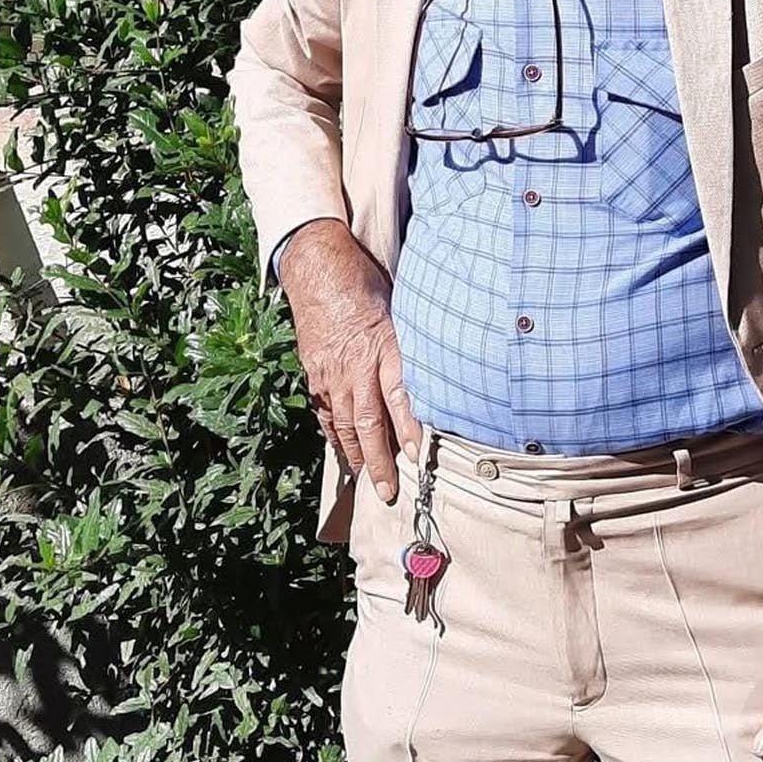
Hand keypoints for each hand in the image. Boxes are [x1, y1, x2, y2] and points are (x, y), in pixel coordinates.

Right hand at [279, 219, 422, 504]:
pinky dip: (337, 438)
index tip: (421, 456)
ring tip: (372, 483)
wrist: (318, 271)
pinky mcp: (316, 375)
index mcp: (383, 347)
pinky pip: (328, 414)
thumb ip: (415, 343)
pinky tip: (347, 456)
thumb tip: (446, 369)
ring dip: (360, 457)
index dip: (411, 429)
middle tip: (391, 491)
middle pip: (370, 422)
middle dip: (381, 460)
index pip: (400, 397)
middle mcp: (357, 366)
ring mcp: (332, 374)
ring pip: (346, 424)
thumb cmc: (366, 285)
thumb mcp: (400, 308)